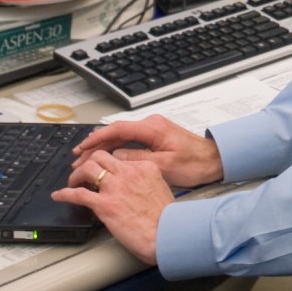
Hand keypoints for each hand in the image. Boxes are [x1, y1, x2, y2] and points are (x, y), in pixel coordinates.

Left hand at [54, 148, 174, 264]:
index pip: (119, 156)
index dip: (107, 162)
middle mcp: (128, 172)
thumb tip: (133, 185)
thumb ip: (145, 181)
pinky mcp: (105, 204)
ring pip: (88, 168)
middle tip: (84, 171)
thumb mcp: (161, 187)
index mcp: (144, 166)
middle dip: (89, 162)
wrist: (166, 234)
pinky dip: (65, 193)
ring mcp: (115, 187)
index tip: (102, 169)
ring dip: (76, 175)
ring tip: (72, 181)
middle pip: (101, 156)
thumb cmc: (166, 218)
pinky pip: (78, 194)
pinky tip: (59, 196)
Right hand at [72, 115, 224, 187]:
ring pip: (121, 137)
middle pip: (116, 133)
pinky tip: (105, 158)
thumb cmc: (194, 163)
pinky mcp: (155, 137)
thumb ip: (137, 160)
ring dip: (103, 148)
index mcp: (152, 128)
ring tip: (86, 161)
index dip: (96, 138)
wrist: (213, 160)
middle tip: (78, 160)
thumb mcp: (163, 166)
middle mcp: (151, 124)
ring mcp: (153, 130)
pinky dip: (115, 149)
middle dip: (95, 146)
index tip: (82, 148)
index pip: (117, 129)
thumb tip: (115, 157)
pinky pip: (129, 140)